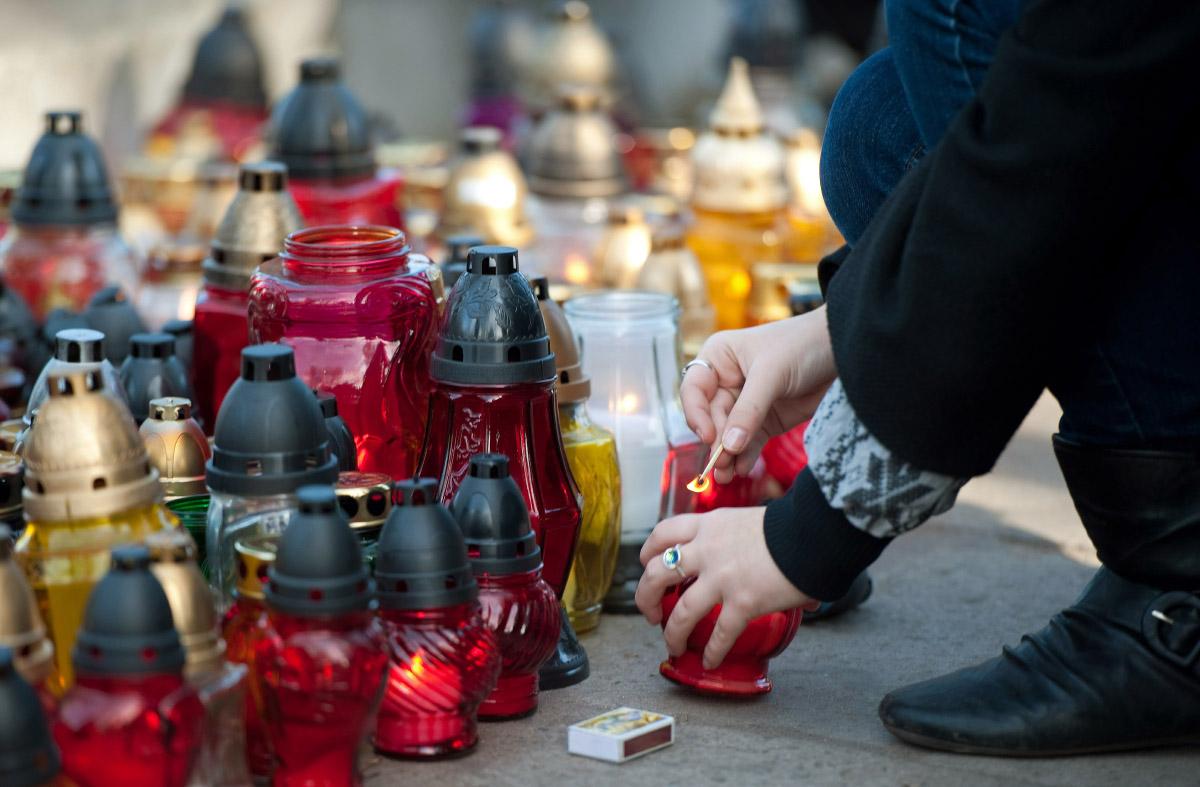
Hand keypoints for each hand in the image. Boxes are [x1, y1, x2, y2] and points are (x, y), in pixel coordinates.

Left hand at [635, 507, 817, 668]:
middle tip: (651, 612)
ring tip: (673, 645)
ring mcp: (722, 578)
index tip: (646, 565)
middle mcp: (707, 550)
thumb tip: (759, 558)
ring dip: (672, 633)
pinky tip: (710, 661)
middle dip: (646, 597)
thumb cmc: (791, 524)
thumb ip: (742, 540)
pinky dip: (712, 651)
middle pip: (656, 574)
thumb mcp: (751, 521)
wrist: (814, 531)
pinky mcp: (743, 602)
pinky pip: (719, 634)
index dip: (648, 553)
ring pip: (681, 611)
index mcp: (709, 525)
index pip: (662, 534)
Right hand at [683, 307, 835, 483]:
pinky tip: (742, 469)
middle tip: (720, 465)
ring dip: (726, 455)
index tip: (708, 436)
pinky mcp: (766, 420)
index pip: (694, 390)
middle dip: (715, 441)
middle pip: (711, 417)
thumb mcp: (772, 373)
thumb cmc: (802, 345)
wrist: (844, 351)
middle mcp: (727, 380)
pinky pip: (749, 442)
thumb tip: (729, 445)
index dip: (697, 414)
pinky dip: (745, 456)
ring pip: (728, 434)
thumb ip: (749, 410)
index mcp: (719, 358)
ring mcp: (746, 403)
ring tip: (727, 477)